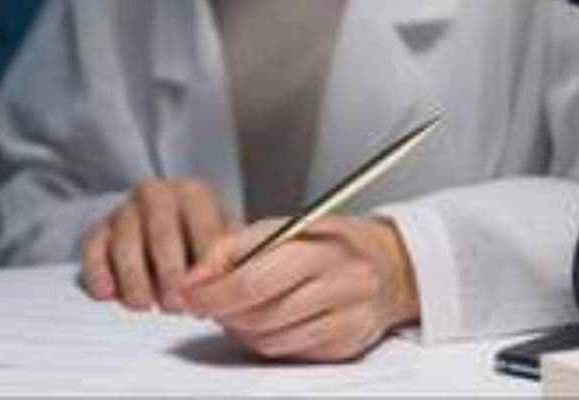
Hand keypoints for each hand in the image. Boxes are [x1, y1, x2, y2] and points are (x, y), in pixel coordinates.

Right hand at [81, 178, 233, 312]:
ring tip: (144, 305)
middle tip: (175, 305)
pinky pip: (92, 250)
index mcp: (193, 194)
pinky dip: (98, 273)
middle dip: (170, 273)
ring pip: (125, 243)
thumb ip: (230, 255)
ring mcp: (124, 211)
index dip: (206, 264)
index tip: (207, 293)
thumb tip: (236, 279)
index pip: (204, 227)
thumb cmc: (197, 239)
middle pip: (162, 233)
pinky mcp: (97, 230)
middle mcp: (156, 195)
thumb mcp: (222, 240)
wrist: (159, 228)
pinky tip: (108, 293)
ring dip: (134, 278)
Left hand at [179, 215, 419, 361]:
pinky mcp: (347, 342)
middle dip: (222, 312)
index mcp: (322, 245)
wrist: (389, 266)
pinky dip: (266, 340)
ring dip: (241, 329)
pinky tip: (265, 323)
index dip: (213, 291)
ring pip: (271, 338)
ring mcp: (347, 315)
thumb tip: (194, 279)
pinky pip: (290, 351)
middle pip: (260, 312)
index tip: (189, 294)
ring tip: (237, 311)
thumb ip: (235, 247)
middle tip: (206, 306)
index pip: (253, 279)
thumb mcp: (285, 228)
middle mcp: (340, 280)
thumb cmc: (331, 244)